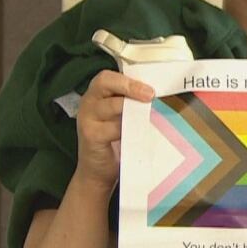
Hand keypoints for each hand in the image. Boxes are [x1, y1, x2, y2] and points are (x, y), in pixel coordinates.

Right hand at [75, 69, 153, 191]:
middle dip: (130, 87)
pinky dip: (128, 130)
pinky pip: (112, 128)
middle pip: (104, 82)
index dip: (129, 80)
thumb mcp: (123, 116)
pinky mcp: (90, 135)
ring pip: (111, 106)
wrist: (98, 171)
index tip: (150, 89)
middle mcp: (89, 101)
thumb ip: (132, 103)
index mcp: (98, 93)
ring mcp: (87, 118)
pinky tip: (139, 134)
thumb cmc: (115, 139)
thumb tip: (159, 94)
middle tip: (150, 96)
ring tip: (148, 116)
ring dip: (132, 110)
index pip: (108, 76)